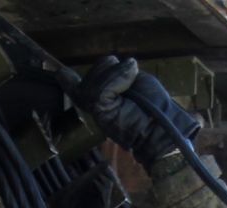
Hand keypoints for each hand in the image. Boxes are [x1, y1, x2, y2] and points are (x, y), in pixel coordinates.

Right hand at [72, 56, 199, 164]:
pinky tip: (131, 78)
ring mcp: (98, 111)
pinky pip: (101, 87)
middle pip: (90, 76)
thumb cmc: (156, 107)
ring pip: (94, 81)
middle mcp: (96, 108)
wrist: (165, 127)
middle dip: (109, 67)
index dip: (69, 81)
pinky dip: (118, 76)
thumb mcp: (136, 83)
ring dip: (116, 72)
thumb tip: (109, 59)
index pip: (79, 89)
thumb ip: (119, 76)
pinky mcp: (102, 112)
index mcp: (103, 102)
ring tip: (132, 78)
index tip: (60, 73)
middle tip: (130, 75)